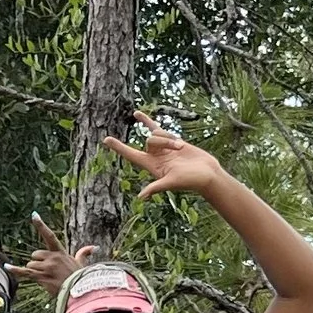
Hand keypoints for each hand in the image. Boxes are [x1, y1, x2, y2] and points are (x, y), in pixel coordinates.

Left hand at [13, 216, 81, 293]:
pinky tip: (6, 267)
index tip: (33, 215)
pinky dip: (15, 270)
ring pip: (31, 264)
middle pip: (35, 255)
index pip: (50, 235)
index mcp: (60, 252)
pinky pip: (24, 272)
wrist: (78, 293)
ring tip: (47, 279)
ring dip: (35, 271)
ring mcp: (46, 267)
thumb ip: (83, 254)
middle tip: (48, 272)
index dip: (41, 225)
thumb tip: (94, 247)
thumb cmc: (80, 279)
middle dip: (37, 262)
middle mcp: (52, 258)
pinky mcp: (41, 277)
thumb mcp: (81, 264)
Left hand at [108, 121, 226, 204]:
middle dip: (163, 141)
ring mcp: (164, 149)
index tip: (106, 140)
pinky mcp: (173, 142)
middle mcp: (155, 157)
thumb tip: (141, 197)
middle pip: (149, 140)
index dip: (119, 147)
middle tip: (179, 149)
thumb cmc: (190, 181)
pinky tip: (137, 115)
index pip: (131, 155)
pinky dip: (152, 125)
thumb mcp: (172, 182)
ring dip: (170, 139)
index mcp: (152, 166)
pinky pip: (160, 129)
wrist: (207, 174)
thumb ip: (156, 187)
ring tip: (182, 149)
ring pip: (158, 133)